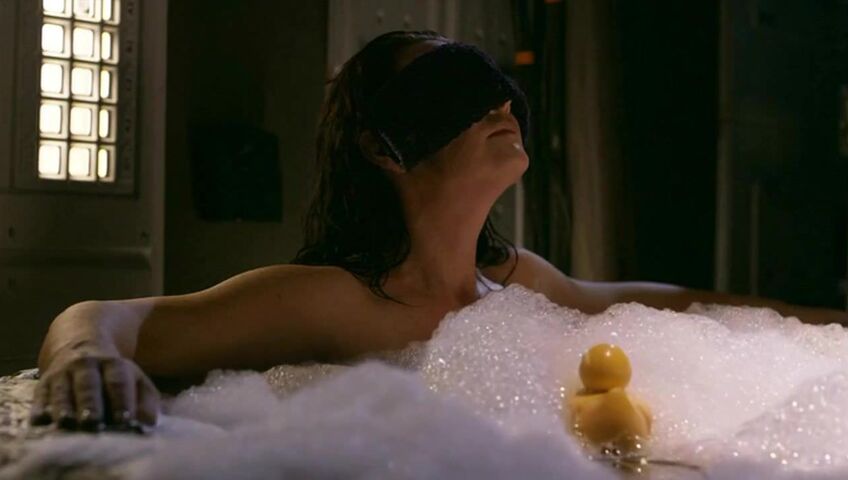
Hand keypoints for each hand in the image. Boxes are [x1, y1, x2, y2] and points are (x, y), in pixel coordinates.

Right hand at [29, 346, 159, 432]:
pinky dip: (40, 409)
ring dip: (64, 408)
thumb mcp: (136, 380)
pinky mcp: (43, 384)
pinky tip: (41, 422)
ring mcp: (62, 373)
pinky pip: (40, 396)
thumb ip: (146, 401)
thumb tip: (148, 423)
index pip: (118, 382)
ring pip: (62, 391)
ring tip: (67, 424)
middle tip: (93, 423)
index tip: (126, 420)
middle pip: (88, 384)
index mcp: (113, 364)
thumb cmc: (115, 376)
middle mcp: (86, 365)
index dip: (122, 400)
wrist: (79, 342)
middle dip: (90, 404)